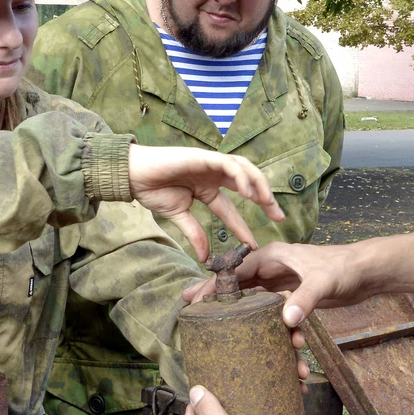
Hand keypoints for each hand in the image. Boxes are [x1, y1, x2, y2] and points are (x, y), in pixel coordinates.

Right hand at [128, 145, 282, 260]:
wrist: (134, 175)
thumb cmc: (152, 190)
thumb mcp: (179, 216)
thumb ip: (195, 233)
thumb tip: (204, 257)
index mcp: (207, 189)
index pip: (232, 209)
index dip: (243, 226)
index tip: (254, 245)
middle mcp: (213, 176)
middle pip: (247, 185)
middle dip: (265, 199)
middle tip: (279, 218)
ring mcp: (210, 164)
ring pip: (244, 170)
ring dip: (259, 185)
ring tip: (268, 203)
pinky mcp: (204, 156)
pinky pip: (229, 164)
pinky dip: (241, 176)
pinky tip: (247, 192)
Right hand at [182, 240, 369, 343]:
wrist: (367, 272)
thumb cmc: (345, 267)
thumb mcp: (323, 281)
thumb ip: (305, 298)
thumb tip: (287, 320)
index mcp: (272, 256)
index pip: (234, 270)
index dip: (212, 285)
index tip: (193, 299)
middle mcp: (272, 267)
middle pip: (237, 285)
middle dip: (217, 300)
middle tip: (193, 314)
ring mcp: (281, 282)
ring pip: (254, 301)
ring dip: (246, 318)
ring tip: (228, 334)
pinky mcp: (292, 295)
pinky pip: (271, 311)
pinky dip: (269, 326)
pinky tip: (269, 342)